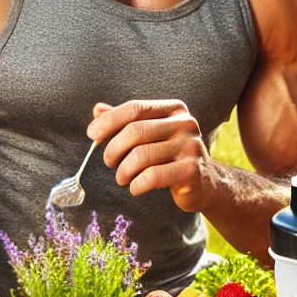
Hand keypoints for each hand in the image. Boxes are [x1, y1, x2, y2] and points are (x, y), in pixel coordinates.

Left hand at [88, 100, 213, 212]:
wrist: (205, 184)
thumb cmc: (170, 156)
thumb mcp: (151, 134)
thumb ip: (127, 122)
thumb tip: (97, 110)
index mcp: (174, 109)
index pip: (135, 108)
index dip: (109, 121)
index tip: (92, 134)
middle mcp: (185, 123)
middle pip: (135, 131)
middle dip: (113, 149)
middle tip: (109, 162)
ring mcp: (191, 146)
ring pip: (140, 156)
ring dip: (123, 171)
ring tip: (122, 178)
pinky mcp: (191, 170)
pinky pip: (151, 176)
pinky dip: (136, 185)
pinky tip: (136, 187)